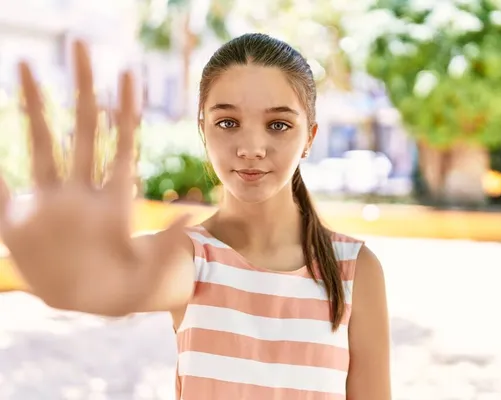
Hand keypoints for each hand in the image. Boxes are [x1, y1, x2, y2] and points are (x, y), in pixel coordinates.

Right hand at [0, 41, 188, 314]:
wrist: (88, 303)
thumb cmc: (125, 287)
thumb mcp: (149, 270)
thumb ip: (167, 245)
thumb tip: (189, 214)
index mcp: (115, 200)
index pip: (123, 143)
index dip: (126, 109)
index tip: (128, 71)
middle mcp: (83, 191)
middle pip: (84, 128)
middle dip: (83, 86)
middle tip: (81, 43)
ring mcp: (50, 202)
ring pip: (40, 142)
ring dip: (33, 104)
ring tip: (28, 63)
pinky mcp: (20, 222)